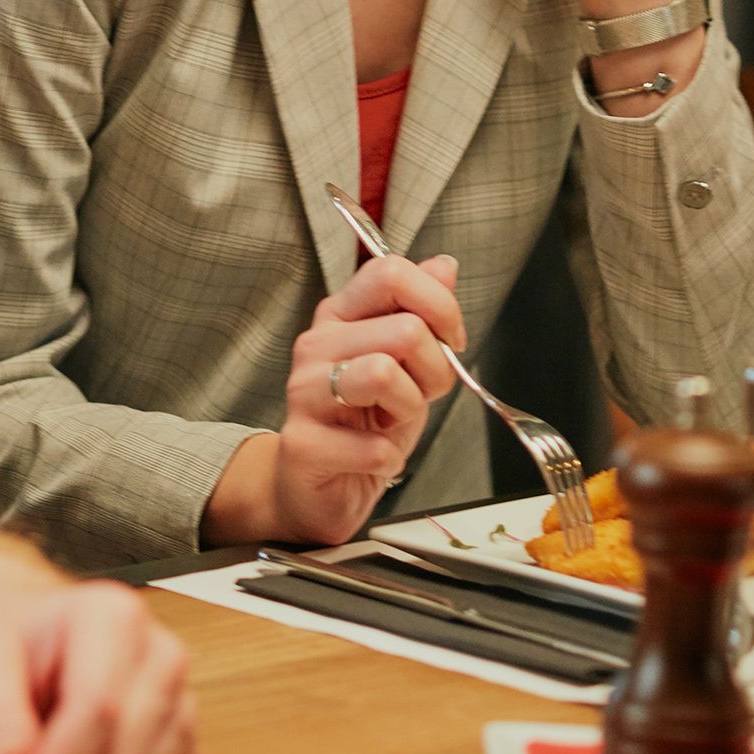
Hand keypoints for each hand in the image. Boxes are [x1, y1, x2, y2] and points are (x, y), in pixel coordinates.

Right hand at [209, 251, 466, 546]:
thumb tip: (443, 266)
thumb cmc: (364, 423)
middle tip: (417, 397)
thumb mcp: (406, 363)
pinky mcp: (303, 443)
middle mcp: (316, 344)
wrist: (320, 487)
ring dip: (409, 409)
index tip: (450, 340)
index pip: (389, 273)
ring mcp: (303, 391)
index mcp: (341, 316)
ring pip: (384, 374)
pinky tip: (374, 458)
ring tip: (393, 424)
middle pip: (406, 330)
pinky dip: (389, 459)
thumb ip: (421, 313)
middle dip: (435, 373)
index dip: (438, 304)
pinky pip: (375, 445)